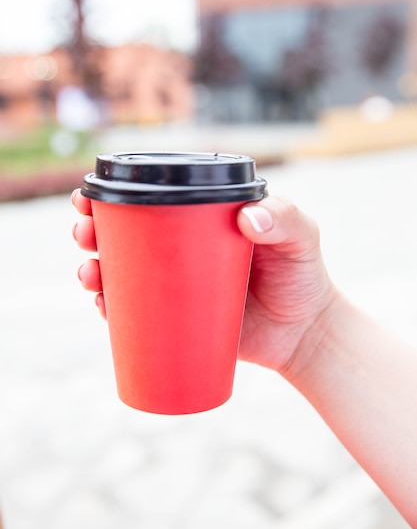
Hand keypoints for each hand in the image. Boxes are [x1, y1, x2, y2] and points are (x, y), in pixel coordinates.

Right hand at [72, 190, 336, 376]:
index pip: (153, 200)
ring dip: (93, 269)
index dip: (115, 195)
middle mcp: (182, 249)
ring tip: (89, 273)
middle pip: (126, 234)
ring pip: (122, 273)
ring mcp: (177, 285)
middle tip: (85, 233)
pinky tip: (102, 305)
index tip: (91, 197)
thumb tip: (247, 219)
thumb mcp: (301, 237)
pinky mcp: (177, 318)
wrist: (306, 333)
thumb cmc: (303, 276)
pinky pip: (135, 313)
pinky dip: (112, 309)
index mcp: (202, 220)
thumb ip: (284, 218)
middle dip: (93, 230)